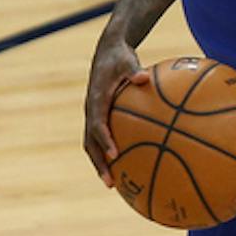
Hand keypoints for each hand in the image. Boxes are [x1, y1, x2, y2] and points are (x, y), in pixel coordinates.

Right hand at [83, 35, 150, 186]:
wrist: (107, 52)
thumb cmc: (120, 57)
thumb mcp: (127, 60)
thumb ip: (134, 69)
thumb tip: (144, 77)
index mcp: (96, 99)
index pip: (98, 124)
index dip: (105, 140)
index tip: (115, 155)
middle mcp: (92, 110)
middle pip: (91, 143)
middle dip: (99, 163)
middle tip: (110, 182)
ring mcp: (94, 115)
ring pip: (93, 145)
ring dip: (100, 164)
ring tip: (112, 183)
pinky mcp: (99, 117)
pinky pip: (101, 139)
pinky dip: (108, 153)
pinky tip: (125, 165)